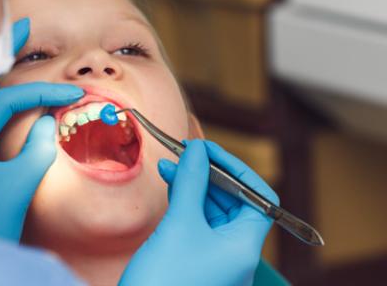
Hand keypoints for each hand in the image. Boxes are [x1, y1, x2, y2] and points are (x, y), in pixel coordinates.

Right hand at [120, 140, 277, 285]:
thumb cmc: (164, 280)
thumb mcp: (180, 224)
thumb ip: (192, 182)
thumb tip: (198, 150)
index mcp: (244, 246)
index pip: (258, 197)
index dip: (235, 169)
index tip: (207, 150)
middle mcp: (236, 253)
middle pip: (235, 201)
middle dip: (210, 174)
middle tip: (184, 154)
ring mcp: (216, 259)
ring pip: (213, 211)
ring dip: (194, 186)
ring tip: (170, 167)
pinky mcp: (196, 261)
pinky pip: (198, 225)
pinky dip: (186, 203)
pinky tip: (171, 188)